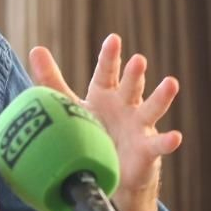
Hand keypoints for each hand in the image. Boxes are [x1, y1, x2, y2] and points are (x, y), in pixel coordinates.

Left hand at [29, 35, 181, 210]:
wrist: (106, 171)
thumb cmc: (90, 130)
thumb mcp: (70, 106)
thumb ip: (52, 80)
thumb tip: (36, 49)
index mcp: (105, 94)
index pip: (107, 72)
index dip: (110, 57)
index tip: (114, 39)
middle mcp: (125, 105)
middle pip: (131, 86)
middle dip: (134, 73)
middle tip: (138, 60)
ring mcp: (139, 125)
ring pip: (152, 107)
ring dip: (161, 96)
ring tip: (171, 84)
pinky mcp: (147, 149)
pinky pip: (158, 144)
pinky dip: (167, 141)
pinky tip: (175, 137)